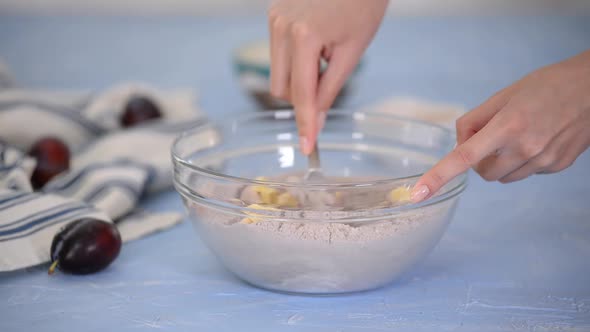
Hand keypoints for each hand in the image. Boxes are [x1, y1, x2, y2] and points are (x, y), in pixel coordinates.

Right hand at [268, 0, 388, 153]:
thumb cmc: (362, 4)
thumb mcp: (353, 52)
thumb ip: (330, 90)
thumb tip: (317, 123)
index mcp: (304, 37)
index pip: (301, 94)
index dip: (306, 123)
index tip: (307, 147)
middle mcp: (281, 27)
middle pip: (282, 89)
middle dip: (304, 96)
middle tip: (329, 77)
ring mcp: (274, 19)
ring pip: (277, 74)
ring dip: (299, 78)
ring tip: (324, 53)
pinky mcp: (272, 15)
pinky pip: (278, 55)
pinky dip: (296, 61)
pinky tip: (316, 42)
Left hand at [411, 50, 589, 201]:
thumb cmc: (547, 85)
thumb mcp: (504, 95)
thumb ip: (475, 120)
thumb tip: (460, 143)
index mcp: (508, 126)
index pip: (464, 157)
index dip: (438, 177)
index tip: (418, 194)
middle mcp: (526, 149)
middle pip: (482, 173)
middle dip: (477, 160)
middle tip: (489, 137)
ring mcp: (544, 161)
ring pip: (503, 177)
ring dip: (499, 162)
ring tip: (516, 135)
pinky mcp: (557, 167)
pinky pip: (525, 173)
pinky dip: (521, 162)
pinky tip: (536, 139)